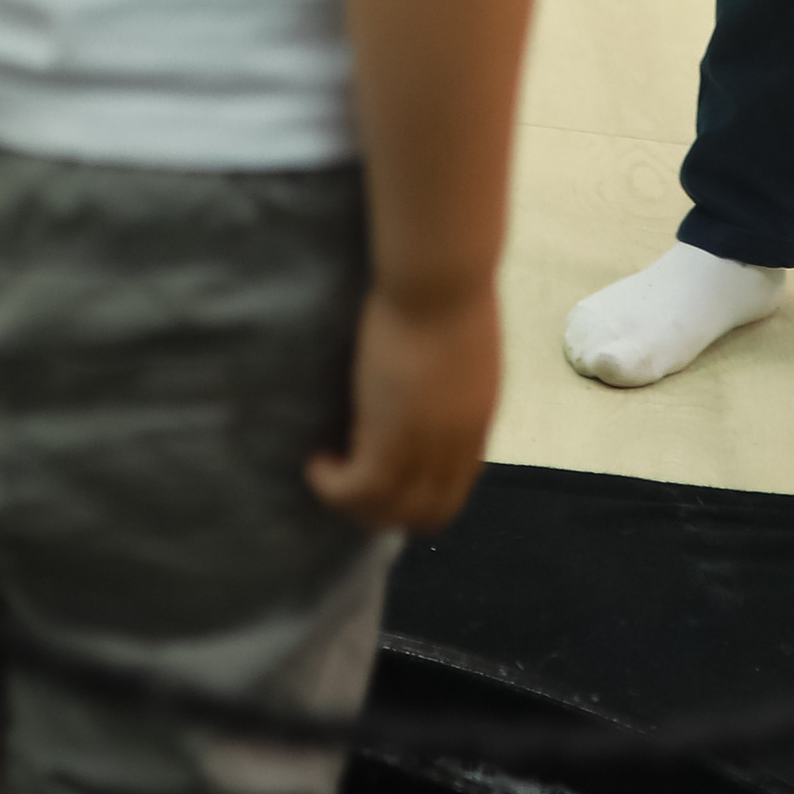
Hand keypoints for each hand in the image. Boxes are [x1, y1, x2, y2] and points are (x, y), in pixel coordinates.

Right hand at [306, 282, 500, 533]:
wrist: (441, 278)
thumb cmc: (452, 289)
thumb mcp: (466, 345)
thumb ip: (456, 376)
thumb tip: (438, 375)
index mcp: (477, 422)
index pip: (455, 490)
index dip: (420, 495)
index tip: (389, 478)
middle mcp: (456, 447)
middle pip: (427, 514)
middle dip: (388, 510)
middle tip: (353, 484)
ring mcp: (425, 449)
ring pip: (388, 512)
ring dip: (354, 502)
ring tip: (329, 470)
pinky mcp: (389, 442)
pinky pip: (355, 492)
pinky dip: (331, 487)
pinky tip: (316, 462)